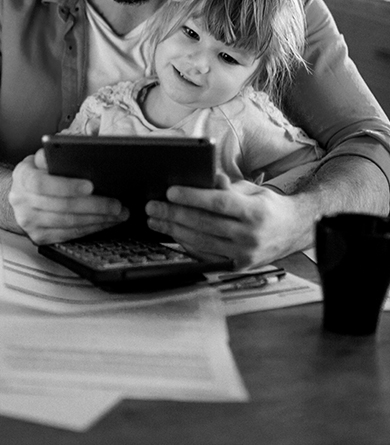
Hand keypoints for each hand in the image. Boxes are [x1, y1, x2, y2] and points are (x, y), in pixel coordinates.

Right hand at [9, 148, 128, 244]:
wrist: (21, 196)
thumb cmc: (38, 173)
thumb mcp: (41, 159)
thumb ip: (54, 154)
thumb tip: (75, 145)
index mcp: (23, 176)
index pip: (42, 183)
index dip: (67, 186)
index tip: (91, 186)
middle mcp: (22, 201)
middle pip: (62, 206)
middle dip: (95, 206)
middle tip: (117, 204)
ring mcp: (29, 222)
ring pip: (68, 223)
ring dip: (98, 219)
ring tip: (118, 214)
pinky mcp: (39, 237)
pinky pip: (69, 234)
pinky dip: (91, 229)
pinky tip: (106, 222)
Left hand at [145, 173, 303, 269]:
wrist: (292, 232)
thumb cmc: (267, 206)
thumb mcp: (252, 190)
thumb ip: (229, 186)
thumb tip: (207, 178)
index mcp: (255, 213)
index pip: (219, 203)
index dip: (193, 197)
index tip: (170, 191)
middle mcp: (250, 236)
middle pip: (204, 224)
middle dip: (174, 214)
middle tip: (152, 206)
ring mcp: (243, 255)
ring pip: (201, 242)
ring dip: (173, 230)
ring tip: (156, 219)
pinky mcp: (237, 266)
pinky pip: (205, 255)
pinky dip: (186, 244)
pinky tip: (172, 233)